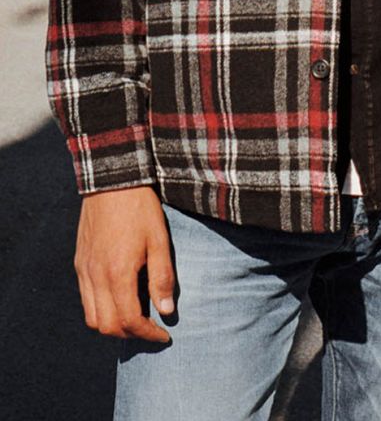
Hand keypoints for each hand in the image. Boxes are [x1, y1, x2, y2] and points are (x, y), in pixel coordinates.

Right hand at [74, 185, 175, 341]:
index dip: (148, 334)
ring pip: (92, 317)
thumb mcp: (159, 239)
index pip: (129, 320)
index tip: (165, 334)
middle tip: (151, 328)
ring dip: (113, 324)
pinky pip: (85, 298)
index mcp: (117, 272)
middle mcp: (96, 276)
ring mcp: (84, 270)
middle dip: (130, 334)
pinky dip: (100, 309)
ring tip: (135, 317)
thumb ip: (162, 277)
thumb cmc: (140, 208)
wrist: (112, 180)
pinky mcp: (79, 262)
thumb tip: (166, 312)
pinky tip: (119, 297)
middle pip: (107, 326)